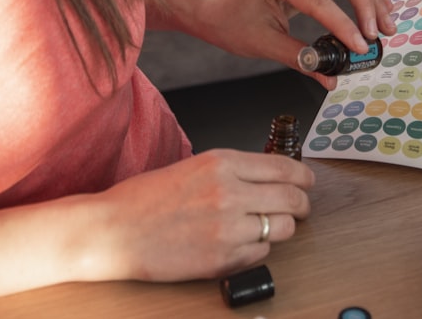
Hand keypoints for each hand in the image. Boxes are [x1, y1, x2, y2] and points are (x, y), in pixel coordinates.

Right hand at [83, 150, 314, 282]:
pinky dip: (257, 250)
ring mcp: (228, 227)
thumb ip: (234, 171)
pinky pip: (262, 253)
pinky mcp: (223, 258)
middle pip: (293, 199)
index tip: (307, 183)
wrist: (114, 230)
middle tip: (301, 208)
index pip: (285, 167)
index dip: (303, 178)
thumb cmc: (146, 198)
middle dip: (302, 205)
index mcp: (222, 162)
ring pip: (283, 228)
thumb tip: (273, 178)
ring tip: (263, 227)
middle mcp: (230, 192)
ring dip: (280, 228)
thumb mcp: (195, 166)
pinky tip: (238, 243)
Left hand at [188, 0, 396, 88]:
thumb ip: (300, 60)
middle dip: (367, 2)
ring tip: (387, 27)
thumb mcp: (263, 45)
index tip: (361, 48)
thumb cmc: (231, 23)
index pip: (319, 0)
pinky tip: (378, 13)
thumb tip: (331, 78)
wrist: (214, 8)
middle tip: (381, 34)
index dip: (343, 25)